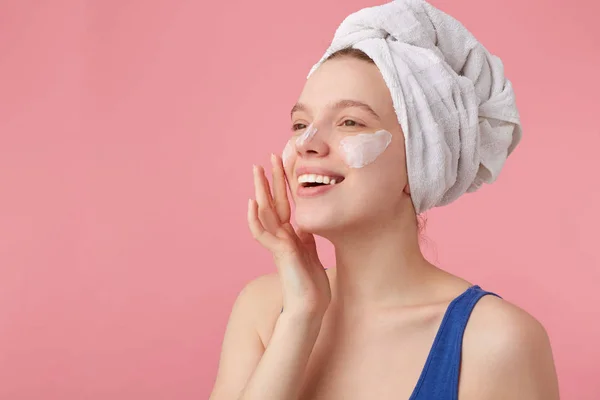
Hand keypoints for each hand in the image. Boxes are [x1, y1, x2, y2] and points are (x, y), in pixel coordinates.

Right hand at [248, 154, 330, 317]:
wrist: (311, 307)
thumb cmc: (312, 284)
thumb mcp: (312, 253)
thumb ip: (306, 237)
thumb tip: (304, 224)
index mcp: (291, 235)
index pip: (286, 203)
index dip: (284, 184)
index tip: (284, 164)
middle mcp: (282, 236)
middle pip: (273, 202)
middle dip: (271, 179)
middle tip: (267, 157)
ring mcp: (278, 244)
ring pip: (265, 212)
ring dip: (260, 191)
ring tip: (256, 171)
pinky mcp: (278, 253)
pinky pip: (262, 233)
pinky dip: (255, 219)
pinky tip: (252, 203)